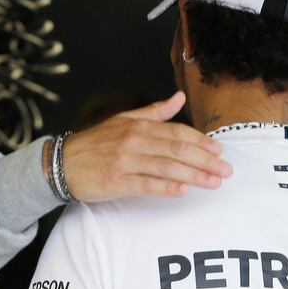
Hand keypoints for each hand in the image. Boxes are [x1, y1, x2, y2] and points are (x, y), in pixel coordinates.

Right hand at [59, 91, 231, 200]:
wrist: (61, 163)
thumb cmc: (95, 143)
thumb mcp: (123, 120)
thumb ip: (154, 111)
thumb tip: (179, 98)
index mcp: (137, 125)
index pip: (177, 132)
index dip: (201, 142)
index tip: (220, 151)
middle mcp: (133, 141)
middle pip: (177, 149)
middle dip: (206, 160)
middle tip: (226, 170)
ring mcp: (125, 161)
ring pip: (167, 167)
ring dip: (194, 175)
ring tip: (214, 183)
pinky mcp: (117, 181)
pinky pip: (147, 185)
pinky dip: (167, 187)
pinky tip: (184, 190)